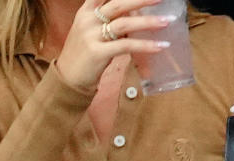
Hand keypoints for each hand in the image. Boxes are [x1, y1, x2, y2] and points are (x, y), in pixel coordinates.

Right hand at [54, 0, 174, 90]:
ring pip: (125, 24)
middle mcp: (88, 21)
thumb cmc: (82, 54)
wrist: (67, 79)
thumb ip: (109, 21)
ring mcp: (91, 37)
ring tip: (167, 21)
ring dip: (148, 22)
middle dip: (142, 0)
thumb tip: (136, 13)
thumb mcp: (90, 32)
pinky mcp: (97, 53)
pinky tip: (159, 46)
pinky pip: (126, 46)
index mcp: (86, 12)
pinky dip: (145, 45)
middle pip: (119, 4)